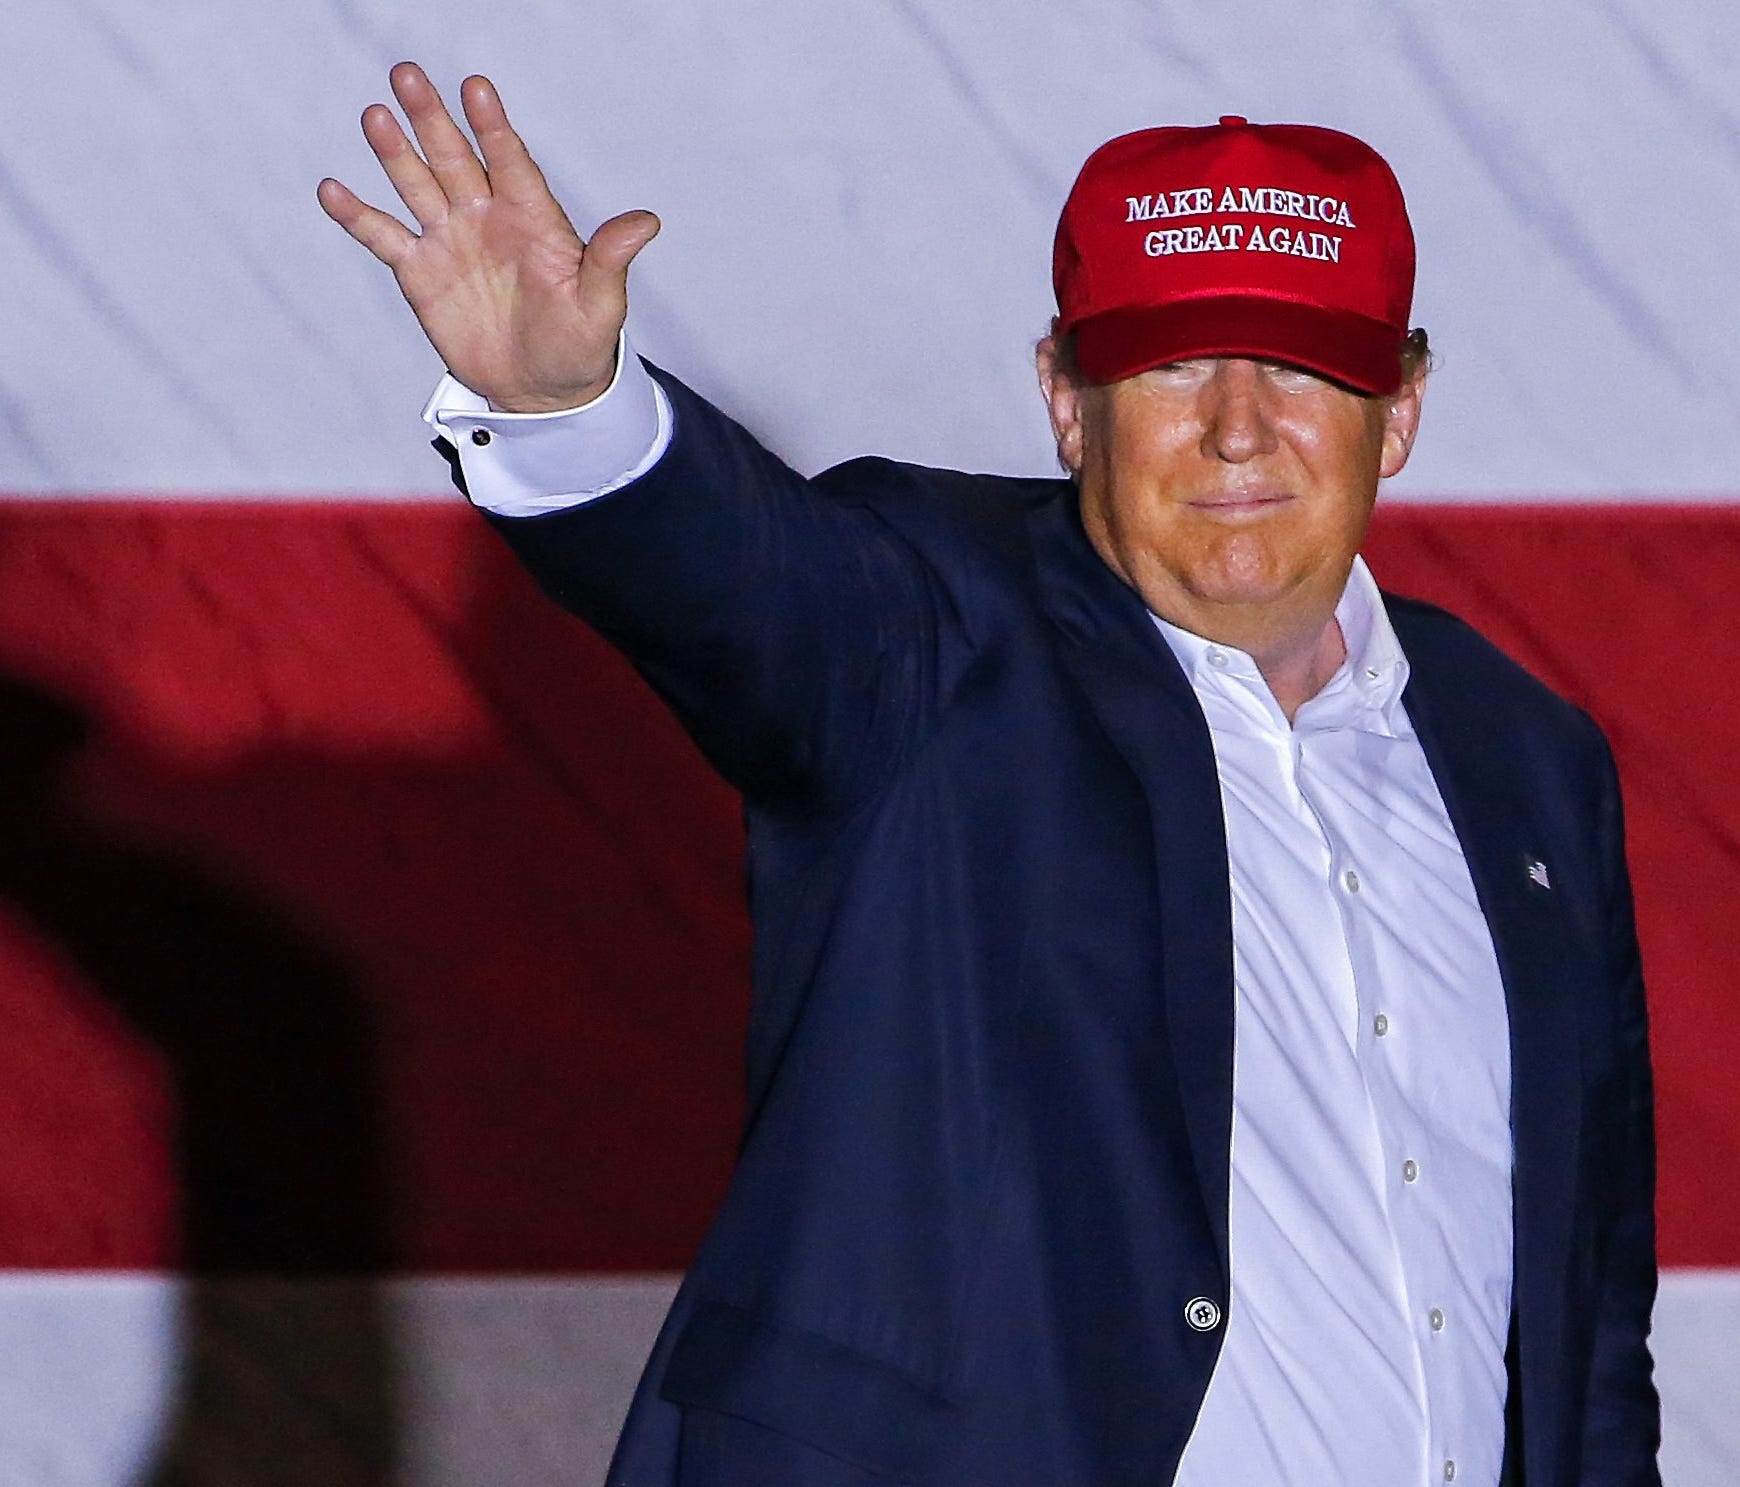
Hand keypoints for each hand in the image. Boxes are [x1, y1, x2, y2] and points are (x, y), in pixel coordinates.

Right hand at [318, 62, 658, 412]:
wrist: (543, 390)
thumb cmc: (580, 345)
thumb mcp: (600, 307)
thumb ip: (611, 260)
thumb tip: (646, 221)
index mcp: (533, 218)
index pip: (511, 162)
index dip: (493, 127)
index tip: (477, 88)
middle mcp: (488, 217)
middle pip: (455, 158)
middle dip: (433, 119)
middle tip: (408, 74)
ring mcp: (451, 240)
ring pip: (417, 185)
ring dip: (395, 152)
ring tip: (375, 116)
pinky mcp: (421, 272)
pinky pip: (384, 236)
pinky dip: (358, 215)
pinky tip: (333, 190)